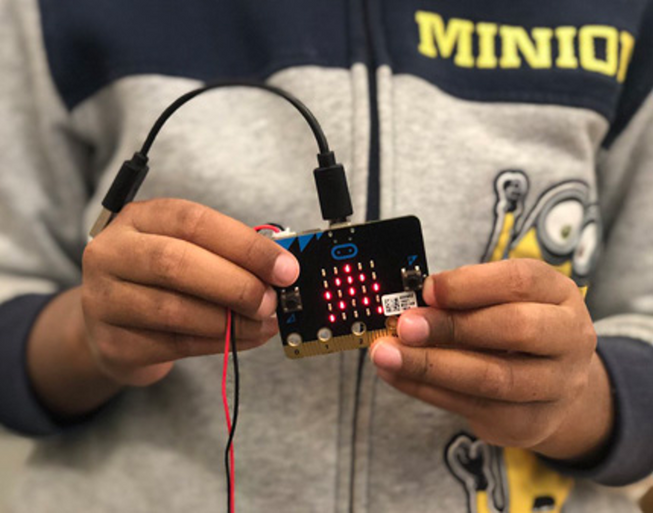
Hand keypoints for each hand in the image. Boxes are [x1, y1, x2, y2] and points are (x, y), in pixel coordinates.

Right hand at [81, 198, 298, 386]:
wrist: (114, 324)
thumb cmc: (162, 279)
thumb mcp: (188, 250)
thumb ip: (227, 254)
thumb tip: (282, 268)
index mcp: (138, 218)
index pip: (194, 221)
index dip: (245, 245)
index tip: (284, 268)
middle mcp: (111, 253)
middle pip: (176, 263)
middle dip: (236, 284)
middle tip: (272, 300)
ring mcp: (104, 300)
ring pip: (174, 310)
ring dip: (231, 320)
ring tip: (264, 322)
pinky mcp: (113, 343)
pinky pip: (175, 343)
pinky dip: (219, 341)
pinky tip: (245, 337)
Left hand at [370, 259, 612, 460]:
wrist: (555, 385)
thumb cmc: (516, 327)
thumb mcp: (503, 299)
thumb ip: (465, 298)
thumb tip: (412, 304)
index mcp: (559, 295)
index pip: (520, 281)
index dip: (470, 284)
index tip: (428, 289)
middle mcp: (569, 339)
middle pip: (515, 329)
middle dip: (452, 327)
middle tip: (405, 326)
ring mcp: (556, 386)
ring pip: (492, 378)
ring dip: (430, 366)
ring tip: (387, 355)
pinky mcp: (530, 422)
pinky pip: (472, 407)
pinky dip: (426, 389)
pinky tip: (396, 375)